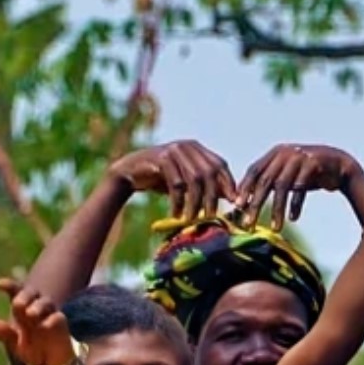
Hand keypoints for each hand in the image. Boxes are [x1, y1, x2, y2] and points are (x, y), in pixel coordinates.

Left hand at [0, 278, 73, 364]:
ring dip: (37, 306)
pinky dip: (51, 320)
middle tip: (17, 304)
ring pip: (46, 302)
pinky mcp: (61, 324)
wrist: (49, 364)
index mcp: (22, 308)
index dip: (8, 285)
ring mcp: (50, 314)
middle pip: (32, 292)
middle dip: (24, 296)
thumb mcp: (13, 342)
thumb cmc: (30, 348)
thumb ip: (2, 331)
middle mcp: (36, 307)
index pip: (16, 291)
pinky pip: (57, 317)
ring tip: (30, 314)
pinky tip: (45, 325)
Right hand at [107, 140, 237, 220]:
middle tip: (211, 215)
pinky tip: (175, 214)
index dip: (228, 183)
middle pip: (209, 173)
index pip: (220, 164)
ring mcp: (174, 150)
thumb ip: (206, 185)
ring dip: (194, 202)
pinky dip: (178, 202)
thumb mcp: (186, 182)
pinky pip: (176, 184)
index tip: (233, 202)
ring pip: (194, 179)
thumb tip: (232, 198)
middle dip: (212, 196)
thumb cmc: (160, 179)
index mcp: (197, 148)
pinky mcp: (161, 159)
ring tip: (191, 218)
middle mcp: (187, 146)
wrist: (129, 173)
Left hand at [236, 144, 361, 228]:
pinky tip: (294, 218)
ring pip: (283, 186)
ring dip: (277, 209)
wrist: (339, 164)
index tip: (237, 208)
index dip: (245, 189)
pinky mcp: (314, 164)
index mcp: (275, 153)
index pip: (254, 171)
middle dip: (256, 204)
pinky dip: (296, 205)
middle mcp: (285, 153)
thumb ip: (268, 182)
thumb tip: (244, 201)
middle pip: (265, 181)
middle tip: (248, 223)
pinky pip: (301, 188)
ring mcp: (299, 157)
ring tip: (275, 228)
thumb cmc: (308, 173)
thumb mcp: (286, 174)